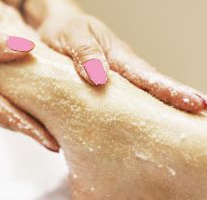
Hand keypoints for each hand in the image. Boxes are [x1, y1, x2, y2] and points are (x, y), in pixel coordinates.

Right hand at [0, 10, 58, 150]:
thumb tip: (25, 48)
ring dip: (21, 124)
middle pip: (3, 121)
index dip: (29, 129)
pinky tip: (22, 111)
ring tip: (45, 130)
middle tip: (54, 142)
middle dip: (30, 131)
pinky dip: (9, 112)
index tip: (50, 142)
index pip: (3, 115)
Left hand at [38, 11, 206, 113]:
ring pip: (137, 96)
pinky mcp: (100, 87)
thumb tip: (100, 79)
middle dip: (175, 101)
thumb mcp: (72, 35)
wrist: (55, 27)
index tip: (193, 102)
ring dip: (157, 110)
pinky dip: (131, 113)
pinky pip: (118, 102)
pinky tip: (137, 127)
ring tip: (178, 128)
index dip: (169, 89)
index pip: (146, 75)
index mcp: (115, 54)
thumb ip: (85, 53)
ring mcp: (112, 78)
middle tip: (201, 115)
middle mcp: (118, 68)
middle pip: (150, 87)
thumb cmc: (64, 29)